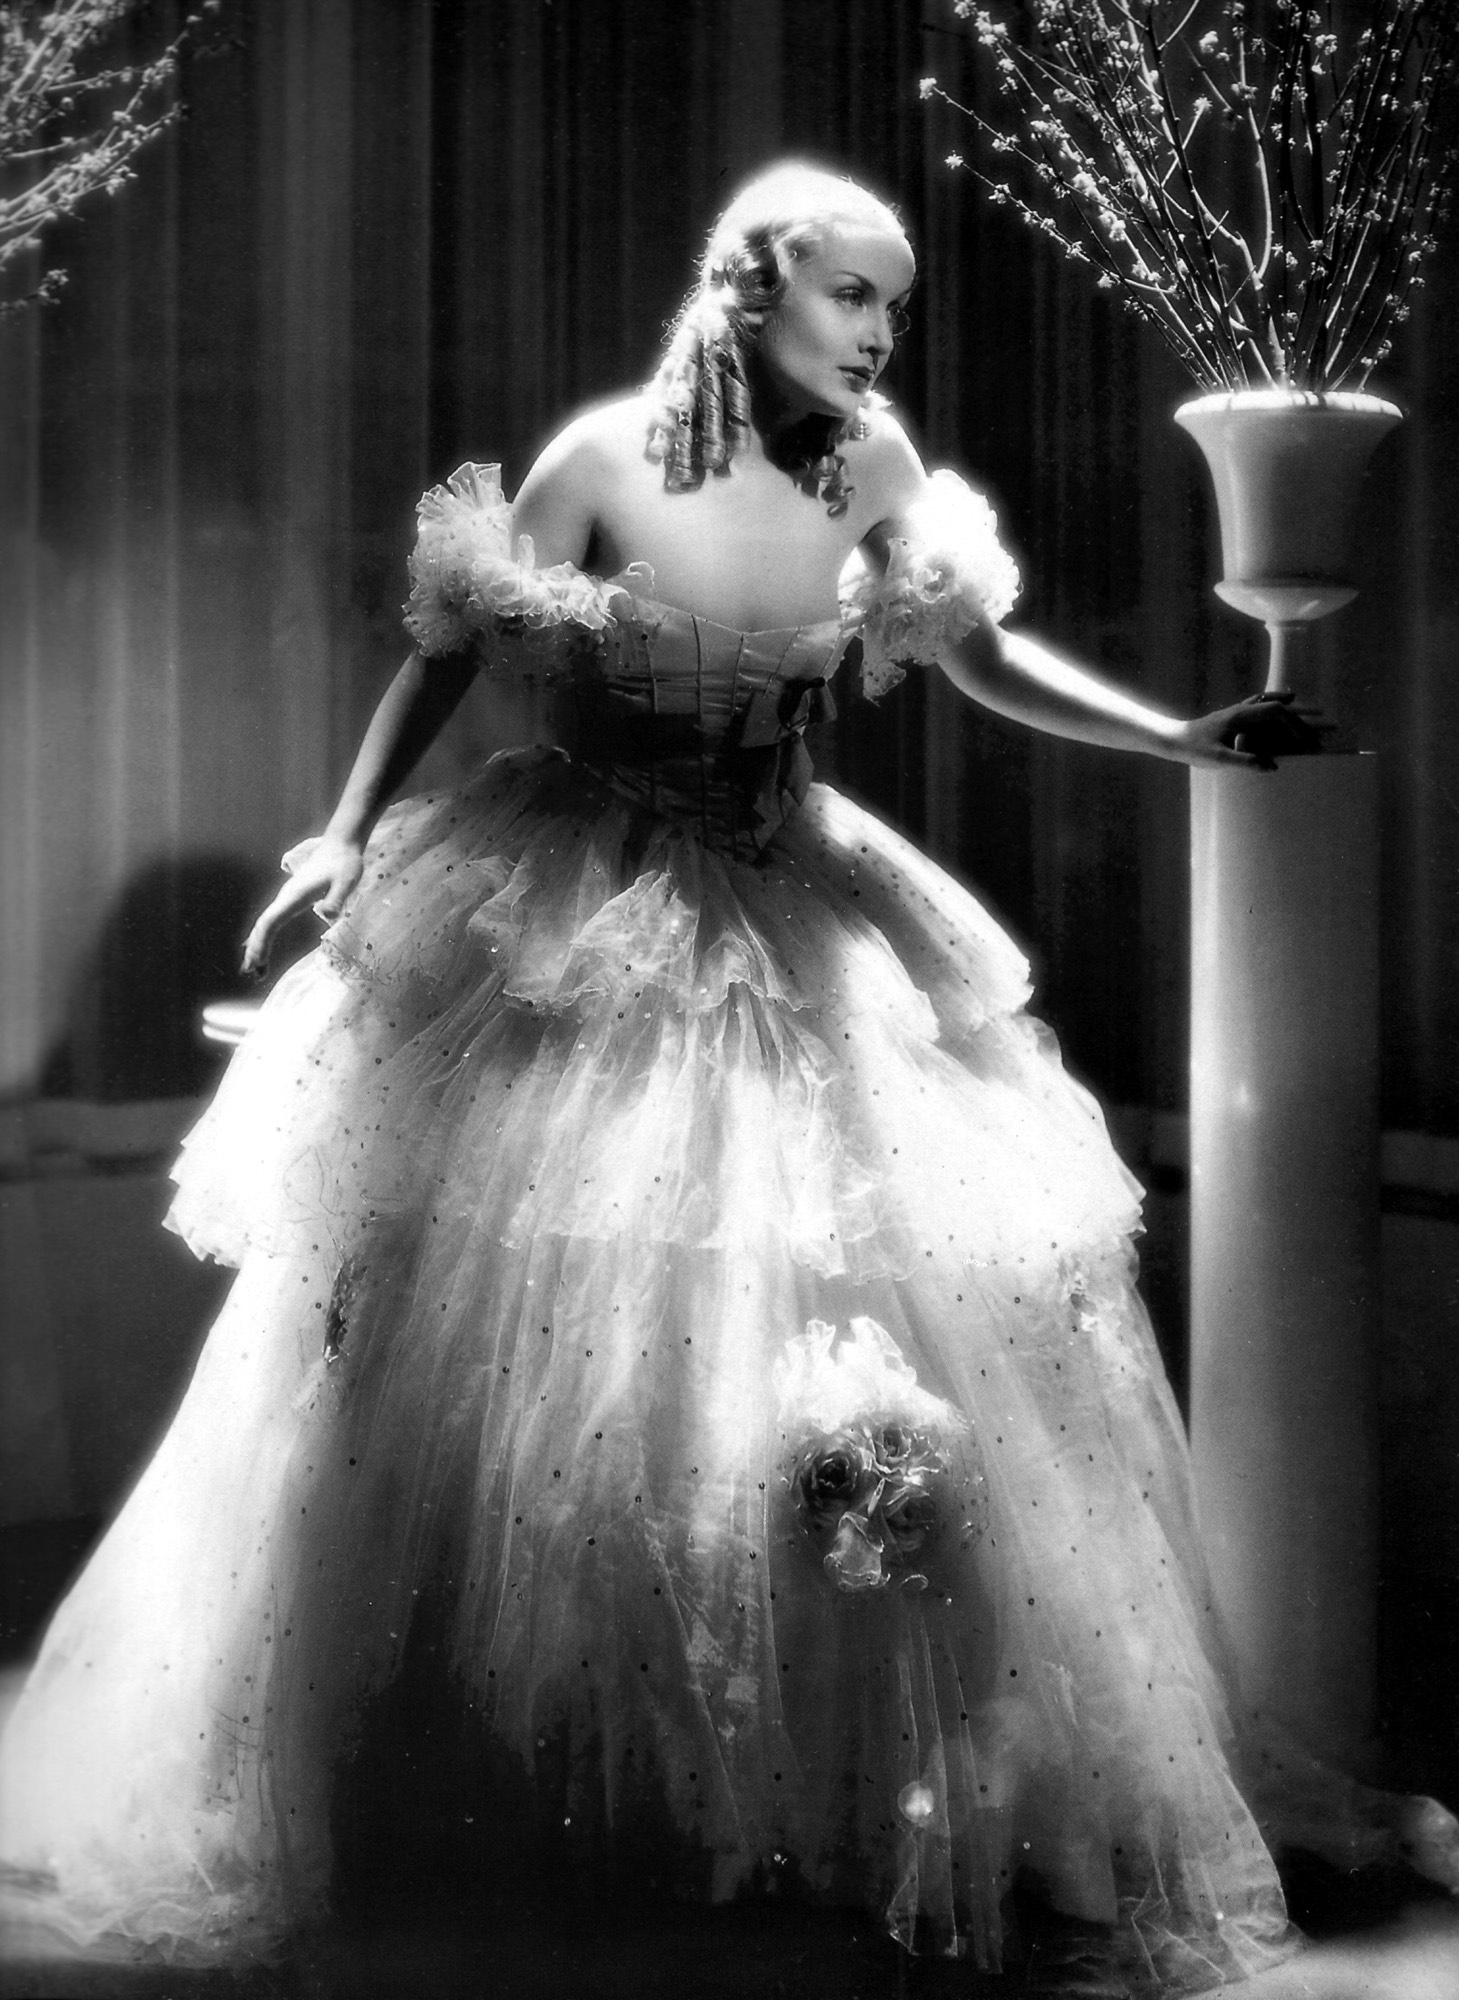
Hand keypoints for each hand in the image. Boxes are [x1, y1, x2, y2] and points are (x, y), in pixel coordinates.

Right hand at [241, 831, 363, 978]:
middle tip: (251, 975)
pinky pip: (273, 920)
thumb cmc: (345, 864)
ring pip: (266, 924)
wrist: (341, 845)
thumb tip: (324, 915)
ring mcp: (287, 898)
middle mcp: (286, 897)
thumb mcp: (347, 882)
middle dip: (256, 950)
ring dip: (258, 946)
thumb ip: (336, 898)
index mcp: (294, 896)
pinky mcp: (292, 899)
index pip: (270, 922)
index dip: (261, 943)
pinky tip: (261, 950)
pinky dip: (265, 937)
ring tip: (254, 971)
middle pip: (263, 926)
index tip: (256, 962)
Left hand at [1172, 691, 1326, 771]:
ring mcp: (1240, 711)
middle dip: (1305, 718)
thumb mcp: (1218, 760)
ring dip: (1297, 710)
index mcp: (1241, 716)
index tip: (1306, 741)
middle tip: (1329, 728)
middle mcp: (1244, 709)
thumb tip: (1272, 767)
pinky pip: (1263, 705)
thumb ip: (1244, 762)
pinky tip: (1288, 702)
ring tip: (1319, 713)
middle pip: (1281, 708)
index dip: (1294, 724)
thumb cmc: (1193, 749)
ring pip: (1274, 705)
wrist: (1173, 739)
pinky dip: (1279, 703)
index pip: (1276, 713)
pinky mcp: (1236, 716)